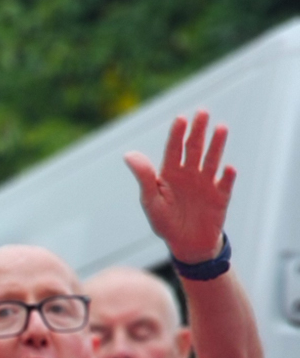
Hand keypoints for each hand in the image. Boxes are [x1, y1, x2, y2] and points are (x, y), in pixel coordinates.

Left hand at [124, 111, 233, 263]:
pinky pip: (226, 184)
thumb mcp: (150, 201)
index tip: (180, 119)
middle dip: (198, 130)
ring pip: (212, 160)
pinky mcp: (221, 196)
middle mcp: (189, 174)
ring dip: (216, 145)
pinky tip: (229, 168)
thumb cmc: (164, 222)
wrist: (186, 244)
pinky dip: (227, 176)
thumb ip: (144, 177)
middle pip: (194, 148)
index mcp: (170, 174)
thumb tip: (128, 154)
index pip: (174, 149)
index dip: (177, 134)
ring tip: (220, 128)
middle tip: (202, 112)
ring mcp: (206, 183)